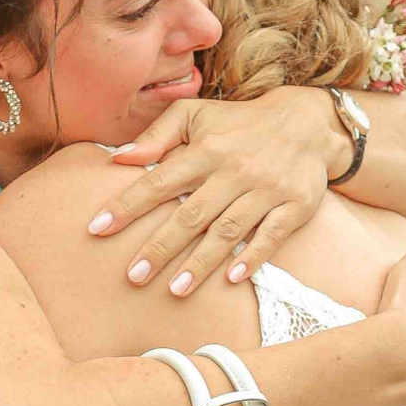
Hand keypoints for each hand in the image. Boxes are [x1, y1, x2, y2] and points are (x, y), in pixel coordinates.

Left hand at [86, 92, 345, 294]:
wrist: (308, 123)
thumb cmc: (239, 124)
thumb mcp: (197, 115)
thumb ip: (157, 135)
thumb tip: (118, 158)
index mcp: (206, 150)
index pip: (159, 180)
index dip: (128, 205)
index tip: (97, 228)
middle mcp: (234, 170)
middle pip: (191, 214)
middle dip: (160, 247)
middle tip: (133, 276)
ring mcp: (266, 189)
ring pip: (228, 230)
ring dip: (201, 262)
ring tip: (174, 290)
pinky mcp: (295, 205)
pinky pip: (272, 235)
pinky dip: (253, 257)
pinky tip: (231, 278)